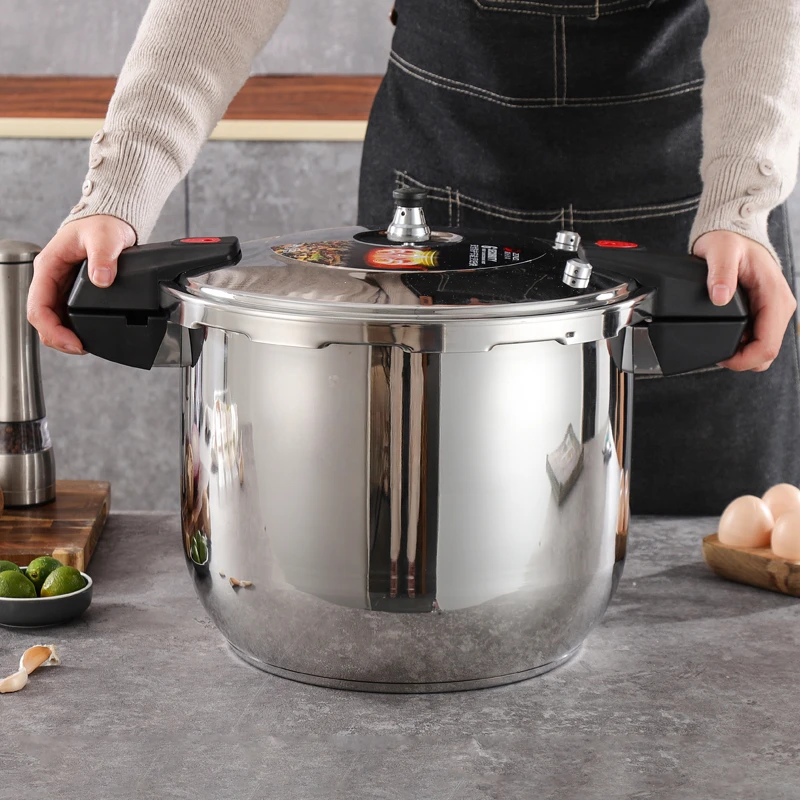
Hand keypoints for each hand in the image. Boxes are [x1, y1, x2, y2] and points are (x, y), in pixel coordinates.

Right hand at [27, 215, 135, 353]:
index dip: (53, 330)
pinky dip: (74, 328)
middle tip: (82, 348)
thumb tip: (101, 279)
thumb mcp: (105, 237)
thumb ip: (104, 257)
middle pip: (43, 318)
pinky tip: (87, 334)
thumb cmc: (102, 224)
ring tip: (85, 345)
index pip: (38, 307)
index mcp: (48, 267)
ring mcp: (60, 286)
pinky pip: (67, 314)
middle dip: (59, 338)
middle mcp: (50, 279)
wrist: (111, 220)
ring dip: (65, 335)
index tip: (73, 343)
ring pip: (54, 319)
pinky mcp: (72, 291)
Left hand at [694, 230, 796, 371]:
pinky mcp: (766, 312)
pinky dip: (742, 343)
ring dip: (742, 353)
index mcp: (774, 296)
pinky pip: (758, 338)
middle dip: (742, 360)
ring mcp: (774, 310)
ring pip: (763, 347)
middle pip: (767, 352)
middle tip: (717, 354)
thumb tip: (719, 297)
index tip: (722, 358)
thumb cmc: (730, 240)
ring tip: (719, 342)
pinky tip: (726, 335)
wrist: (735, 233)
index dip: (744, 360)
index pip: (767, 345)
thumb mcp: (721, 251)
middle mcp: (779, 306)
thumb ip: (720, 273)